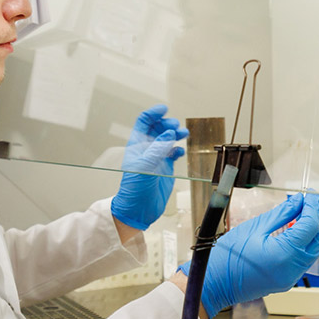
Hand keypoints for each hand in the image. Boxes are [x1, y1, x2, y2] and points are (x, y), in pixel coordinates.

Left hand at [111, 105, 186, 230]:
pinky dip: (178, 150)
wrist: (138, 209)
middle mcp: (146, 149)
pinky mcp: (165, 167)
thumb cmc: (135, 188)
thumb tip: (168, 133)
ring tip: (183, 133)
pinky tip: (180, 151)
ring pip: (167, 139)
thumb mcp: (145, 165)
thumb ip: (158, 148)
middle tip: (176, 126)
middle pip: (158, 128)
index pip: (144, 122)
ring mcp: (156, 158)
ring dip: (175, 134)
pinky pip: (173, 153)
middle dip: (167, 124)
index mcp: (137, 145)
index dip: (154, 114)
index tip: (164, 109)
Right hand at [182, 193, 318, 317]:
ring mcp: (290, 278)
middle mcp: (292, 269)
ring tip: (299, 215)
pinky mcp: (286, 281)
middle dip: (315, 220)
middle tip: (306, 203)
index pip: (310, 226)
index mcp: (284, 254)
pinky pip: (302, 261)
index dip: (312, 207)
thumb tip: (298, 201)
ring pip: (312, 252)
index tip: (309, 195)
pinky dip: (302, 244)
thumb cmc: (227, 256)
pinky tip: (293, 232)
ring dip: (310, 232)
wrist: (214, 282)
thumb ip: (281, 213)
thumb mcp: (255, 227)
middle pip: (318, 240)